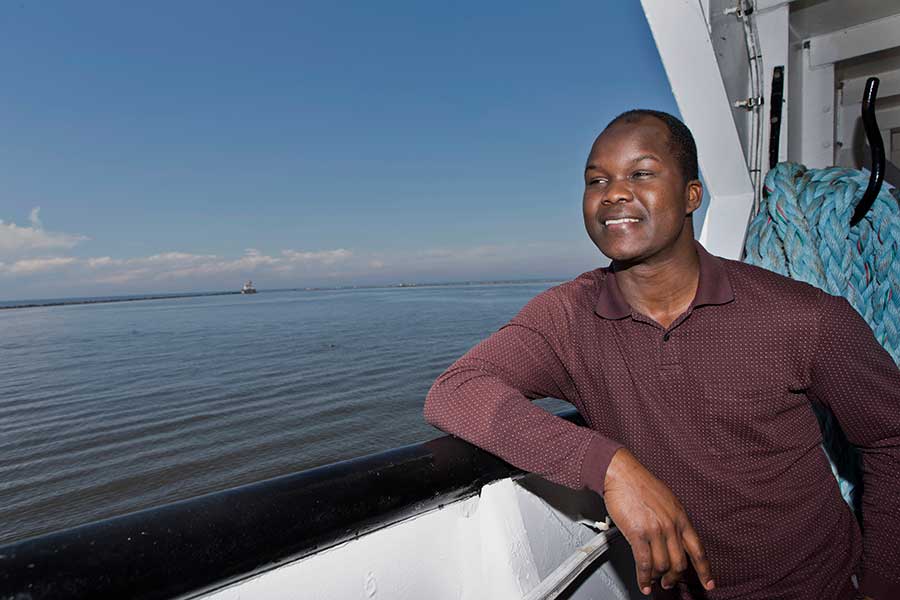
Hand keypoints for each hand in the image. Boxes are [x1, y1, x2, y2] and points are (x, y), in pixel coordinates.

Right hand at [603, 448, 714, 595]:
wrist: (622, 474)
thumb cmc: (641, 484)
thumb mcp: (668, 501)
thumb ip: (674, 520)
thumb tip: (675, 538)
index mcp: (680, 517)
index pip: (698, 550)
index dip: (705, 570)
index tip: (709, 583)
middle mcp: (671, 526)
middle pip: (679, 563)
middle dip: (674, 577)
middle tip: (669, 583)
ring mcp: (655, 531)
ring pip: (662, 566)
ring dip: (658, 577)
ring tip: (654, 580)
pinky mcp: (638, 534)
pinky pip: (644, 563)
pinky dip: (644, 578)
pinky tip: (644, 583)